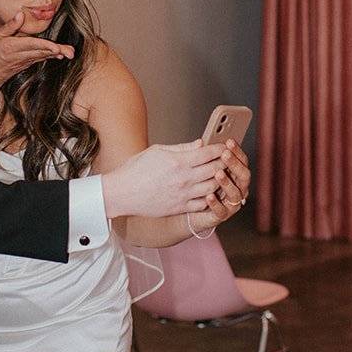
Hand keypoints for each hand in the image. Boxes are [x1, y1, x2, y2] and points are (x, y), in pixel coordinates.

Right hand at [0, 12, 74, 88]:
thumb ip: (9, 26)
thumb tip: (21, 14)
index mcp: (12, 47)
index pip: (31, 45)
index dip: (44, 46)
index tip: (56, 48)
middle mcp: (21, 55)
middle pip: (42, 52)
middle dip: (57, 51)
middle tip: (71, 52)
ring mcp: (26, 60)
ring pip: (44, 56)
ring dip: (58, 54)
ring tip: (71, 52)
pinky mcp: (28, 63)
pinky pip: (41, 58)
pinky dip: (51, 56)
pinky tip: (61, 54)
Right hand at [101, 141, 225, 219]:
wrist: (123, 193)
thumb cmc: (136, 169)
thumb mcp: (158, 151)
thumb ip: (181, 148)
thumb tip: (200, 144)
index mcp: (178, 161)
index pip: (208, 153)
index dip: (220, 148)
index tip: (225, 146)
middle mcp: (184, 179)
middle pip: (215, 169)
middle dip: (225, 162)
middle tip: (228, 159)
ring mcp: (183, 195)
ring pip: (213, 187)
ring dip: (220, 180)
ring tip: (221, 175)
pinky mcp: (180, 207)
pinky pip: (203, 203)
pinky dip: (210, 197)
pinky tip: (209, 191)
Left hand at [190, 139, 250, 230]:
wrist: (188, 209)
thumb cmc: (196, 184)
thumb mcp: (197, 168)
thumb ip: (201, 157)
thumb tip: (200, 142)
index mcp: (235, 174)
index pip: (242, 161)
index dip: (237, 151)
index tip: (229, 141)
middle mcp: (238, 188)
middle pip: (244, 175)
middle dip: (235, 164)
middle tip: (225, 154)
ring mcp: (232, 203)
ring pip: (235, 193)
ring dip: (227, 182)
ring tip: (218, 174)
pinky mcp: (222, 215)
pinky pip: (221, 210)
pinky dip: (216, 203)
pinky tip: (209, 196)